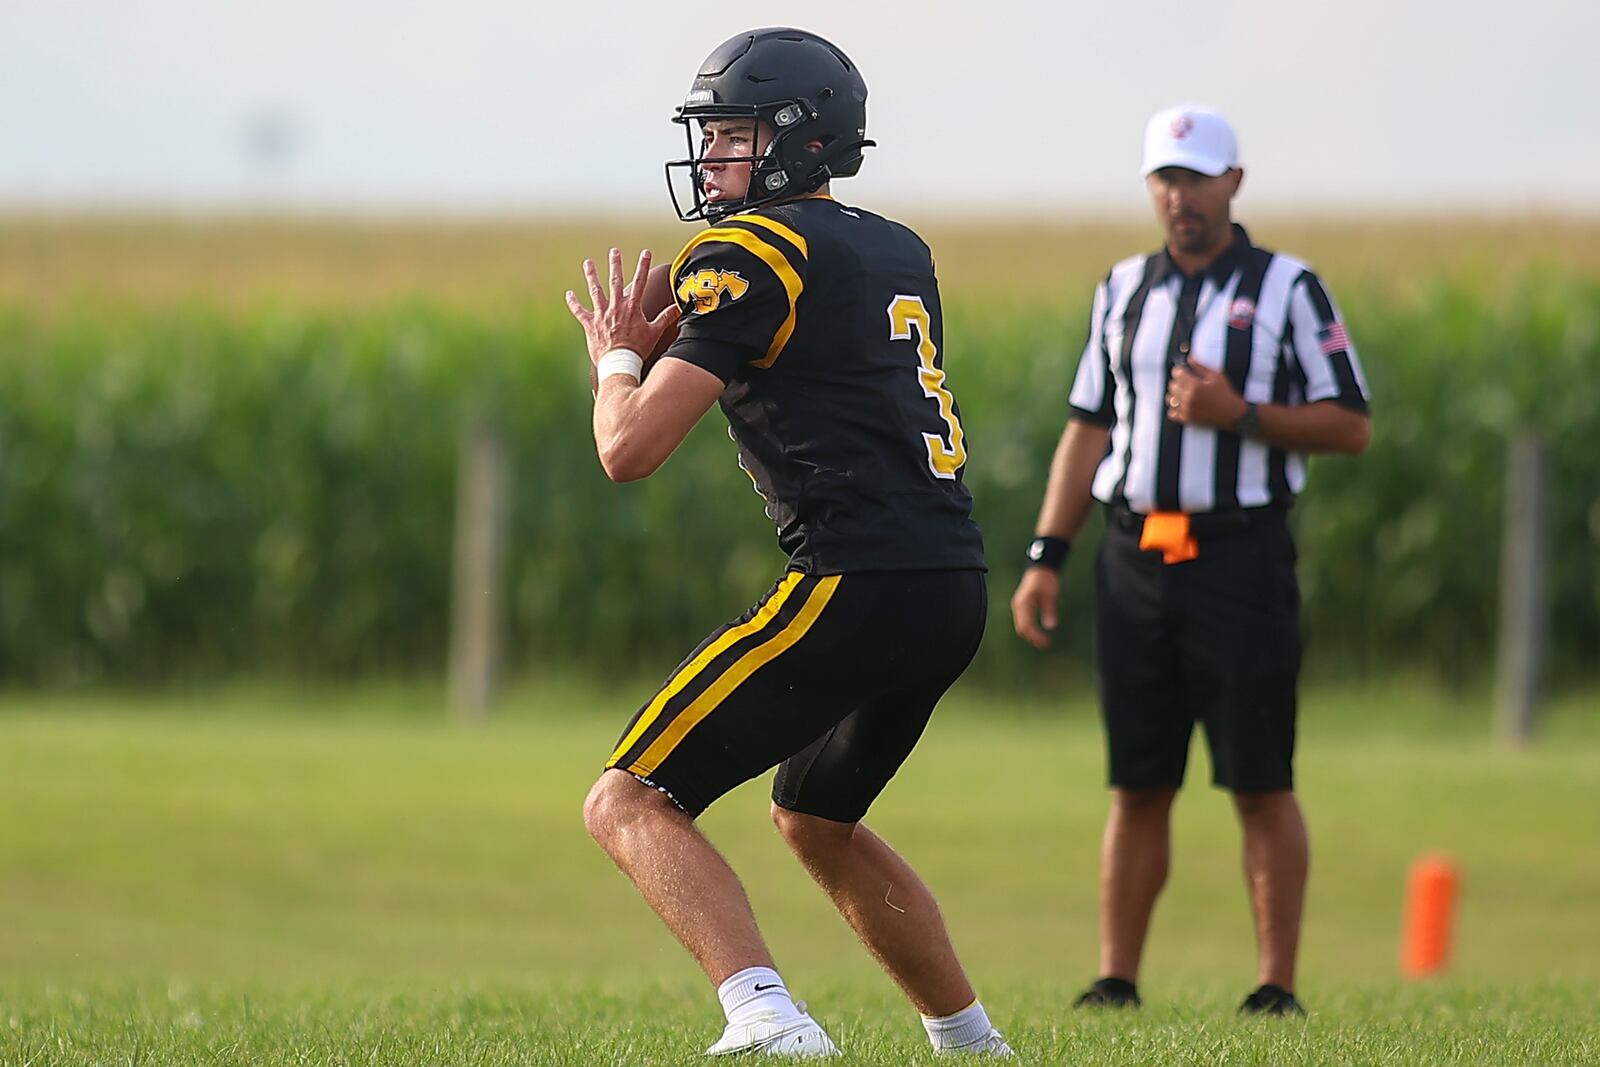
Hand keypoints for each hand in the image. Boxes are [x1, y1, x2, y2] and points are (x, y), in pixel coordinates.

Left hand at [566, 248, 680, 369]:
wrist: (619, 363)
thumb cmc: (637, 350)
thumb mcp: (654, 332)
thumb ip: (665, 318)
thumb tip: (677, 308)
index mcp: (632, 308)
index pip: (640, 282)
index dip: (643, 266)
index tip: (645, 253)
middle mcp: (615, 307)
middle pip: (615, 281)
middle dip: (615, 264)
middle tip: (614, 251)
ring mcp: (601, 315)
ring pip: (595, 291)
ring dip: (591, 276)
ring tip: (588, 263)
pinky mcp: (590, 324)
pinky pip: (579, 311)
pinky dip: (573, 303)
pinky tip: (569, 294)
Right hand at [1011, 567, 1061, 649]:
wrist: (1040, 569)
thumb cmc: (1046, 580)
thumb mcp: (1051, 595)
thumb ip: (1049, 611)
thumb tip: (1051, 627)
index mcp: (1023, 604)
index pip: (1026, 626)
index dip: (1036, 636)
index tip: (1047, 642)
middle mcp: (1018, 606)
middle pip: (1021, 628)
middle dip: (1033, 638)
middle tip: (1046, 644)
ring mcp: (1019, 607)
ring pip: (1021, 626)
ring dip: (1031, 635)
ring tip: (1044, 641)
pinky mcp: (1022, 607)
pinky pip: (1023, 622)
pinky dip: (1030, 629)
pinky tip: (1039, 632)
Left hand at [1166, 363, 1246, 429]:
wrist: (1233, 414)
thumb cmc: (1226, 393)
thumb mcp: (1216, 376)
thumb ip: (1200, 366)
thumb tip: (1189, 358)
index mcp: (1195, 385)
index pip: (1177, 373)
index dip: (1179, 370)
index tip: (1183, 370)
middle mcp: (1189, 398)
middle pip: (1172, 385)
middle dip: (1178, 381)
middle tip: (1186, 382)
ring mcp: (1187, 409)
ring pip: (1169, 399)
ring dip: (1175, 395)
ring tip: (1184, 393)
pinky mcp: (1187, 419)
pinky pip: (1171, 413)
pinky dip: (1174, 408)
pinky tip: (1182, 405)